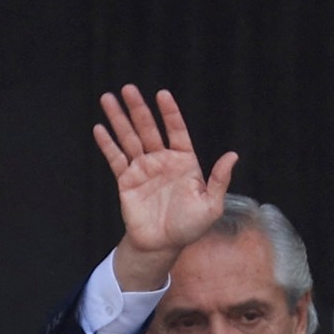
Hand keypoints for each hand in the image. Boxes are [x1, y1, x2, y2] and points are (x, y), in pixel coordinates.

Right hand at [92, 85, 237, 290]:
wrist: (163, 244)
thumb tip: (232, 155)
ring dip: (119, 119)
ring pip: (129, 138)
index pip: (176, 131)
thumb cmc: (190, 226)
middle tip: (128, 88)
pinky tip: (100, 128)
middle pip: (148, 129)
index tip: (162, 94)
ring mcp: (143, 169)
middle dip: (138, 109)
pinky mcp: (126, 180)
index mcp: (184, 162)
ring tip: (108, 98)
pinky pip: (116, 159)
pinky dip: (107, 144)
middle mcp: (163, 160)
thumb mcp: (211, 205)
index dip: (170, 113)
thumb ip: (219, 179)